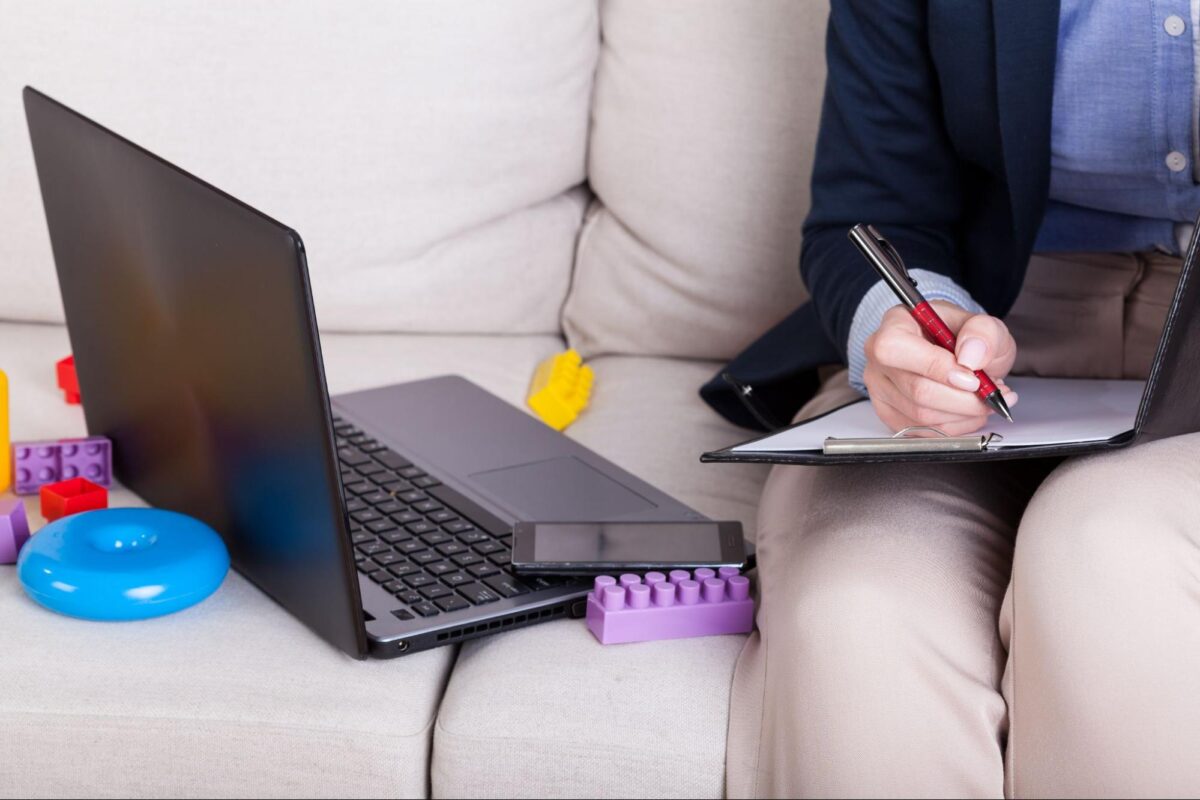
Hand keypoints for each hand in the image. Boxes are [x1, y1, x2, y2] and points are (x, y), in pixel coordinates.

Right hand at [862, 301, 1018, 434]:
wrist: (956, 353)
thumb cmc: (962, 336)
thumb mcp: (983, 324)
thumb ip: (983, 332)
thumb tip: (971, 357)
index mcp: (895, 324)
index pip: (897, 349)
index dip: (937, 368)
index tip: (973, 379)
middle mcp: (878, 358)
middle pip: (916, 390)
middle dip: (963, 399)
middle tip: (992, 393)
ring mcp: (879, 389)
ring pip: (921, 416)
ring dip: (963, 414)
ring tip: (984, 400)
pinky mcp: (888, 413)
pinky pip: (921, 431)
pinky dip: (954, 426)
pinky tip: (967, 412)